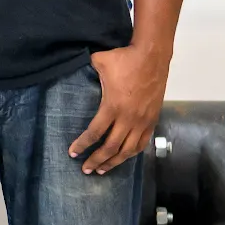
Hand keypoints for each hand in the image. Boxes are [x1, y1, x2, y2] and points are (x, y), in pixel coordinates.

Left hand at [70, 45, 169, 174]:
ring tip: (102, 170)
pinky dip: (132, 153)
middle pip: (110, 148)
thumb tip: (72, 67)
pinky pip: (142, 142)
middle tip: (85, 169)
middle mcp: (128, 118)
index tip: (72, 153)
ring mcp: (142, 121)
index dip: (82, 145)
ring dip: (114, 162)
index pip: (95, 133)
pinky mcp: (153, 119)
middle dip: (96, 160)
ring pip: (128, 150)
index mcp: (112, 107)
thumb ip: (85, 70)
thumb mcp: (99, 62)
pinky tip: (124, 157)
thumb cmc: (124, 58)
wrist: (152, 55)